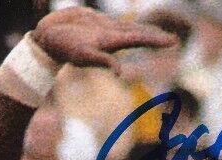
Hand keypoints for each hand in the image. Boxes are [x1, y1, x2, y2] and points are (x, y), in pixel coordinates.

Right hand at [31, 8, 176, 68]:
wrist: (48, 40)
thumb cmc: (64, 48)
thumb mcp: (83, 56)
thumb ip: (102, 61)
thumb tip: (120, 73)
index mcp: (113, 42)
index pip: (140, 38)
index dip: (156, 39)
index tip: (173, 42)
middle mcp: (112, 37)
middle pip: (139, 35)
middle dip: (155, 37)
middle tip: (172, 41)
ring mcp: (104, 31)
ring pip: (130, 29)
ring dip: (145, 32)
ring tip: (159, 35)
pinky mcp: (96, 23)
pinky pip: (116, 25)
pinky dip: (127, 28)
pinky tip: (133, 33)